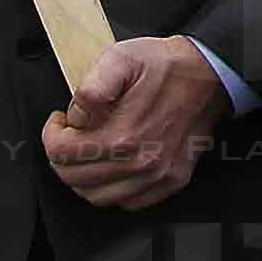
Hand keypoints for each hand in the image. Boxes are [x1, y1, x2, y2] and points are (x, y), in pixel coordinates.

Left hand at [42, 33, 230, 209]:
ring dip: (82, 176)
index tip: (59, 121)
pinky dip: (112, 190)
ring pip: (97, 197)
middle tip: (68, 136)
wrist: (209, 74)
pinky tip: (111, 166)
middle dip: (61, 156)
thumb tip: (76, 115)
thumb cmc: (166, 66)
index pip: (62, 153)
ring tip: (86, 152)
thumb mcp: (122, 57)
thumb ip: (91, 88)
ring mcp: (156, 176)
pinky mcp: (170, 181)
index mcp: (123, 135)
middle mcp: (139, 162)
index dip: (52, 134)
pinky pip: (128, 202)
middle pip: (74, 178)